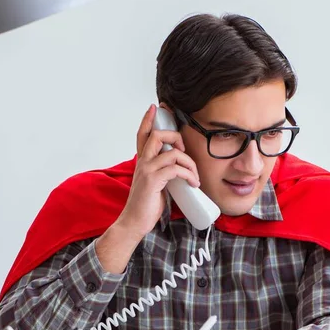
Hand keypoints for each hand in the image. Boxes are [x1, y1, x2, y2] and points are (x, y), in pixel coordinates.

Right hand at [115, 104, 199, 240]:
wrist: (134, 222)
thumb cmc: (146, 205)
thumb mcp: (155, 184)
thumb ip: (163, 172)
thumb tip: (180, 168)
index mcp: (142, 162)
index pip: (142, 135)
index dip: (147, 120)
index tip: (154, 108)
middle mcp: (142, 162)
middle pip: (157, 135)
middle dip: (176, 137)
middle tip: (184, 151)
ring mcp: (146, 170)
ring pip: (172, 152)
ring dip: (189, 162)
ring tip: (194, 176)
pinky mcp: (153, 180)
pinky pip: (176, 168)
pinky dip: (189, 174)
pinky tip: (193, 183)